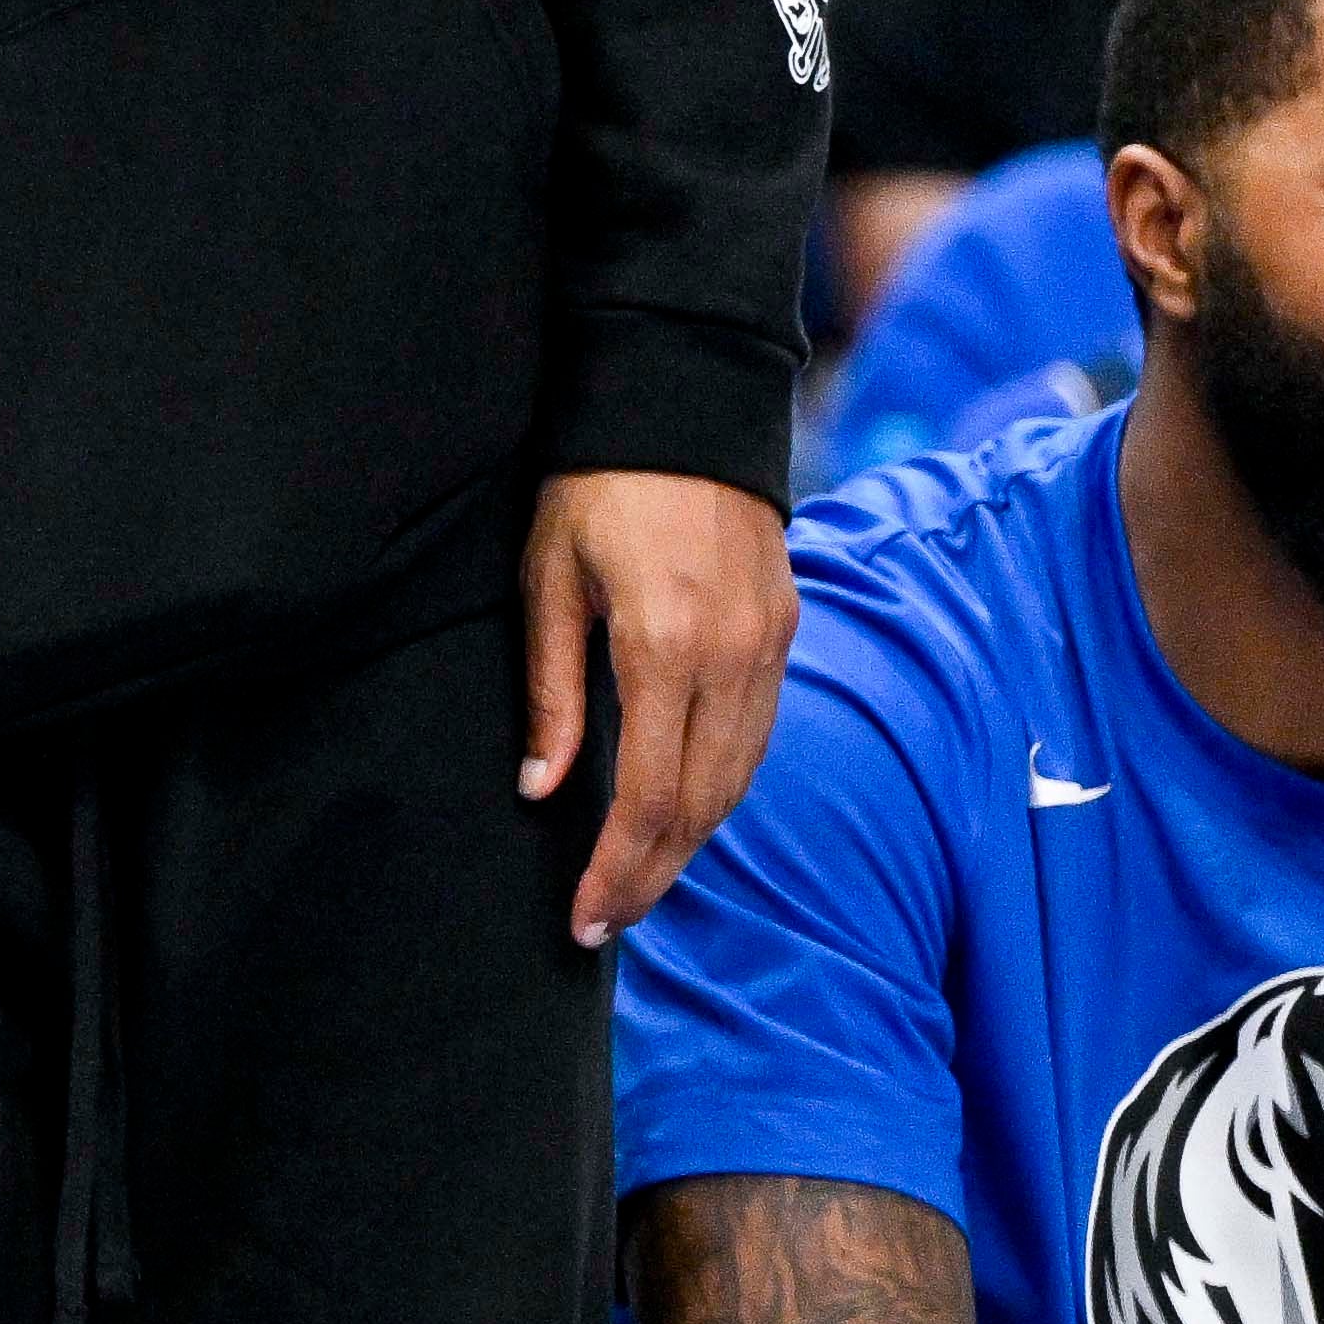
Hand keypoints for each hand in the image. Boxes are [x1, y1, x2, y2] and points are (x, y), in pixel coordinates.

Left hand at [522, 468, 793, 948]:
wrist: (682, 400)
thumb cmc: (592, 484)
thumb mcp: (547, 579)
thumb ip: (550, 691)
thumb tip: (539, 789)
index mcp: (665, 645)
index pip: (648, 796)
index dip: (617, 870)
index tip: (584, 920)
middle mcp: (733, 657)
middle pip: (703, 806)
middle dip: (653, 875)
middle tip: (604, 923)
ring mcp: (770, 645)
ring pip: (740, 779)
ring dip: (691, 841)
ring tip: (637, 883)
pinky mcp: (784, 630)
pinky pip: (758, 736)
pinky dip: (721, 788)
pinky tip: (682, 812)